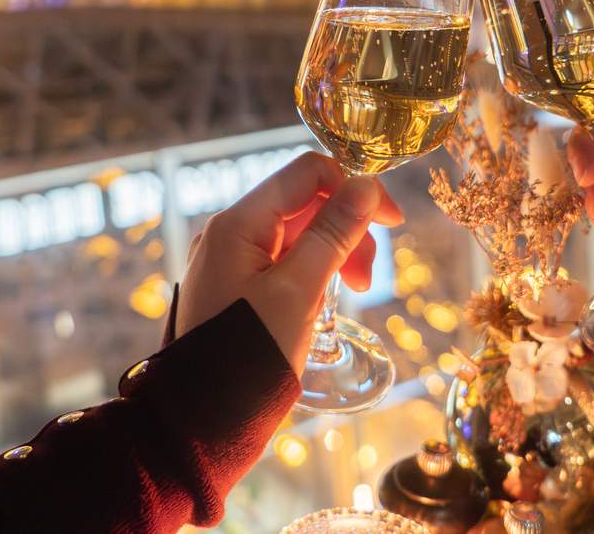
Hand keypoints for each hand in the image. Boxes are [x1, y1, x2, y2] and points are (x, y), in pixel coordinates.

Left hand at [176, 152, 403, 373]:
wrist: (201, 421)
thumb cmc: (247, 354)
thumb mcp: (299, 291)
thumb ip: (333, 234)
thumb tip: (366, 186)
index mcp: (238, 223)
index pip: (307, 173)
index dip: (354, 186)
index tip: (391, 220)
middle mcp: (230, 233)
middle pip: (305, 203)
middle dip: (345, 229)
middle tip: (365, 278)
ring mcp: (231, 260)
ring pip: (298, 234)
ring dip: (334, 253)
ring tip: (352, 292)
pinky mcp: (237, 287)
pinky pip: (283, 262)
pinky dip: (312, 274)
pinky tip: (323, 304)